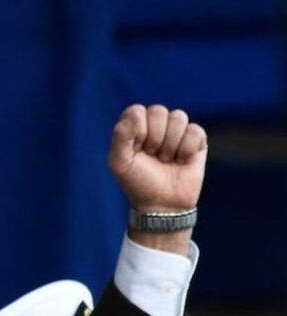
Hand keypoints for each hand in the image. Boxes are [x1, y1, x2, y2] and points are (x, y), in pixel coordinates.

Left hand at [108, 104, 207, 253]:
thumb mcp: (119, 162)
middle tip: (152, 156)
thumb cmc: (138, 182)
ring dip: (171, 144)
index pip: (137, 111)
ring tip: (166, 159)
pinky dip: (187, 149)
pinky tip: (181, 161)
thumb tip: (137, 113)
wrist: (162, 204)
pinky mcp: (196, 140)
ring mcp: (176, 131)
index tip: (137, 150)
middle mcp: (155, 125)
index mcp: (134, 126)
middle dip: (154, 138)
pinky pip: (195, 130)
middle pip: (159, 111)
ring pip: (179, 117)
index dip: (138, 132)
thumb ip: (120, 135)